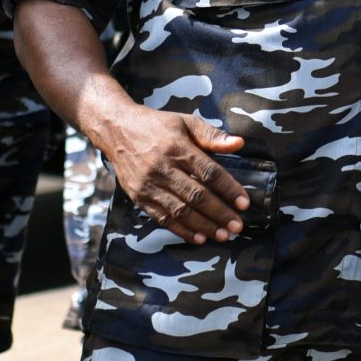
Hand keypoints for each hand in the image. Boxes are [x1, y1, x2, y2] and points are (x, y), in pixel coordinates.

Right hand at [100, 106, 249, 244]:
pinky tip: (199, 238)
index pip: (209, 172)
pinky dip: (181, 230)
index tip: (244, 203)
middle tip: (238, 226)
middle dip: (219, 213)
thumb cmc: (157, 125)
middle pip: (196, 195)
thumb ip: (212, 135)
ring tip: (223, 235)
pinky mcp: (139, 197)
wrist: (116, 130)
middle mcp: (162, 168)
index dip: (228, 189)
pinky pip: (162, 218)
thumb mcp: (185, 122)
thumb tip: (240, 143)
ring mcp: (149, 185)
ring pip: (180, 210)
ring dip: (204, 225)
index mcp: (177, 148)